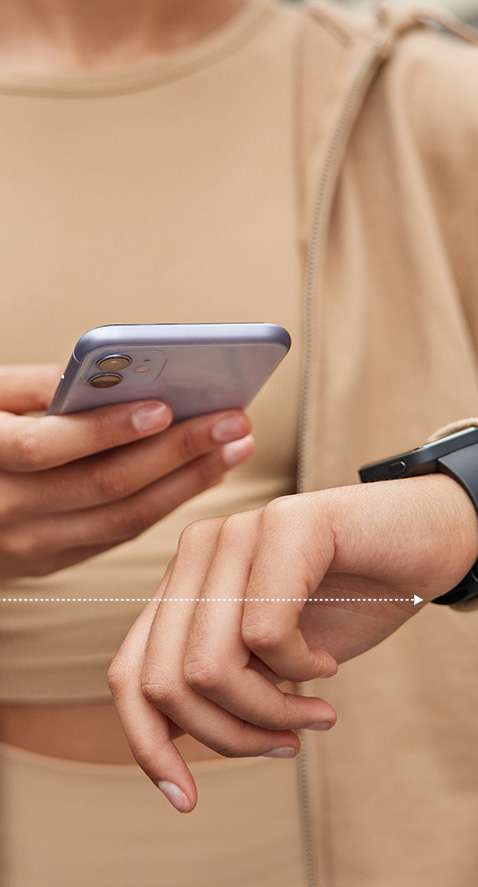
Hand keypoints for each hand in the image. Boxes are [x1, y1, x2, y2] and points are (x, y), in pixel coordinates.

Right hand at [0, 363, 253, 578]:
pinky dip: (165, 505)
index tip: (164, 407)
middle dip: (178, 452)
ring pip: (123, 519)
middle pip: (104, 485)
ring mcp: (31, 547)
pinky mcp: (51, 563)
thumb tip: (108, 372)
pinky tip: (201, 475)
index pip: (47, 446)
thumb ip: (33, 385)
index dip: (105, 429)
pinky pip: (118, 536)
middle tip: (235, 422)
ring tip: (234, 448)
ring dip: (187, 483)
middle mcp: (7, 510)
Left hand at [108, 472, 477, 811]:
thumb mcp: (269, 659)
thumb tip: (166, 746)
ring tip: (314, 711)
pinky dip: (300, 671)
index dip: (147, 745)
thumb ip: (218, 685)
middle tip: (286, 741)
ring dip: (269, 712)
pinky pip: (265, 634)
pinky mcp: (285, 522)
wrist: (424, 540)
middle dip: (228, 736)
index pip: (129, 673)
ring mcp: (236, 531)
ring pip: (209, 667)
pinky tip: (326, 664)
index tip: (187, 799)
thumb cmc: (348, 600)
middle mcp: (198, 550)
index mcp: (185, 582)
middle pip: (163, 682)